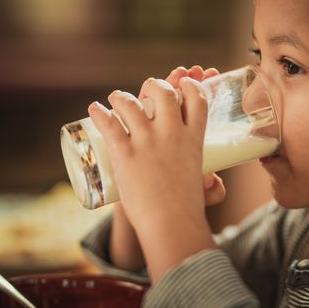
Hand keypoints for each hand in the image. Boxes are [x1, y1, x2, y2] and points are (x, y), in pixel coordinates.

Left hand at [89, 65, 222, 282]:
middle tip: (147, 89)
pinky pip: (109, 124)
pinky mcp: (126, 153)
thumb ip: (211, 185)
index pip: (197, 99)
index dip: (190, 86)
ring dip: (122, 97)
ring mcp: (148, 142)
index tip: (183, 84)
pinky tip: (93, 109)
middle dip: (156, 85)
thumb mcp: (202, 186)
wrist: (171, 224)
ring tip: (116, 98)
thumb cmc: (186, 209)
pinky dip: (99, 113)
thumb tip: (214, 184)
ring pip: (132, 104)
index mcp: (194, 138)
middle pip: (164, 93)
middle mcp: (172, 134)